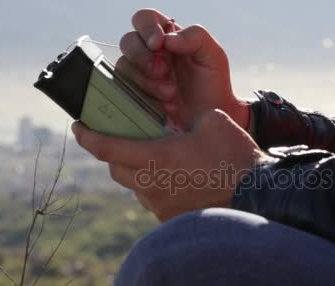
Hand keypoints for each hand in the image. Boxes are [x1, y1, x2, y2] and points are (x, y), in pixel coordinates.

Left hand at [72, 109, 264, 221]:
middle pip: (116, 169)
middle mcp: (150, 184)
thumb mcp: (211, 120)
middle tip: (121, 137)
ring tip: (153, 156)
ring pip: (135, 185)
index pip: (106, 148)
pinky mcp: (171, 217)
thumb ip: (187, 117)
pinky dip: (154, 184)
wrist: (256, 194)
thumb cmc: (233, 156)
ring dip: (136, 169)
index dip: (87, 136)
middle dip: (113, 152)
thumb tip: (181, 123)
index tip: (78, 126)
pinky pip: (152, 198)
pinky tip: (173, 175)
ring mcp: (160, 204)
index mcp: (155, 158)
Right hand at [116, 9, 250, 130]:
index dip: (147, 28)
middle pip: (128, 41)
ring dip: (145, 80)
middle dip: (143, 56)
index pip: (145, 19)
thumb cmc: (212, 83)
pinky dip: (141, 95)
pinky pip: (122, 89)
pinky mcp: (132, 94)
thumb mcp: (213, 55)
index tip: (158, 44)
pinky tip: (161, 104)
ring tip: (170, 94)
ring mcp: (138, 74)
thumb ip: (196, 37)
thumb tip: (167, 39)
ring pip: (124, 66)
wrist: (210, 117)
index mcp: (165, 36)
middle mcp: (148, 52)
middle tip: (163, 72)